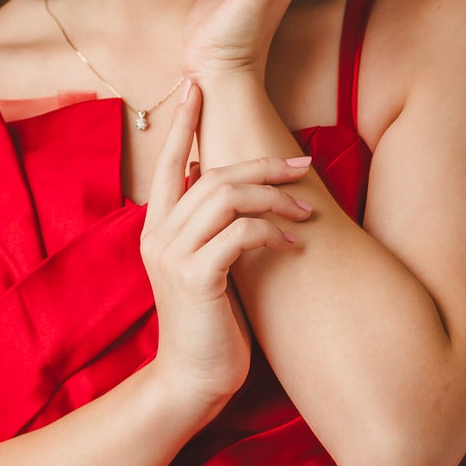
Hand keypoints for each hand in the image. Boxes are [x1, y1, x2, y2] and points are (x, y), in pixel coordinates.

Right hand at [138, 78, 314, 418]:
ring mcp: (173, 255)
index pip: (167, 162)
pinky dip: (272, 233)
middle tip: (304, 165)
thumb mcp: (206, 267)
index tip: (198, 85)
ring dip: (275, 199)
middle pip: (212, 173)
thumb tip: (215, 180)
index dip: (183, 123)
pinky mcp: (195, 278)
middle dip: (263, 165)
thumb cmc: (209, 324)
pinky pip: (240, 233)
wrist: (191, 381)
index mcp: (157, 228)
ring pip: (226, 196)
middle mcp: (158, 235)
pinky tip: (294, 246)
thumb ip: (207, 227)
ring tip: (308, 214)